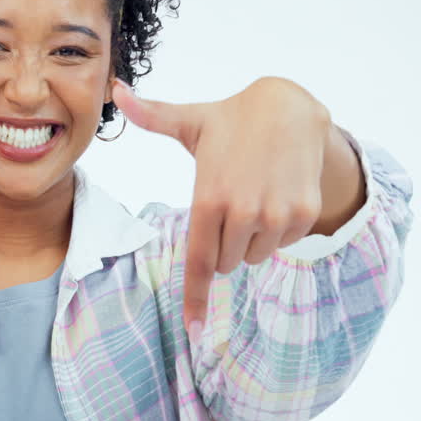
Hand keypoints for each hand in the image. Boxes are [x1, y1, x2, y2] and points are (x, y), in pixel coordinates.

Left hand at [110, 77, 332, 343]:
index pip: (200, 262)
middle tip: (229, 204)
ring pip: (255, 255)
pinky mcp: (304, 214)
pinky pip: (283, 243)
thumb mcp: (192, 121)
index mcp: (210, 198)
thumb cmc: (232, 120)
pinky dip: (278, 228)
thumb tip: (116, 91)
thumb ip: (151, 116)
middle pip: (227, 262)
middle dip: (224, 244)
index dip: (196, 298)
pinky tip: (276, 193)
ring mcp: (277, 215)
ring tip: (254, 195)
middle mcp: (244, 212)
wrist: (292, 108)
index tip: (193, 330)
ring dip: (251, 238)